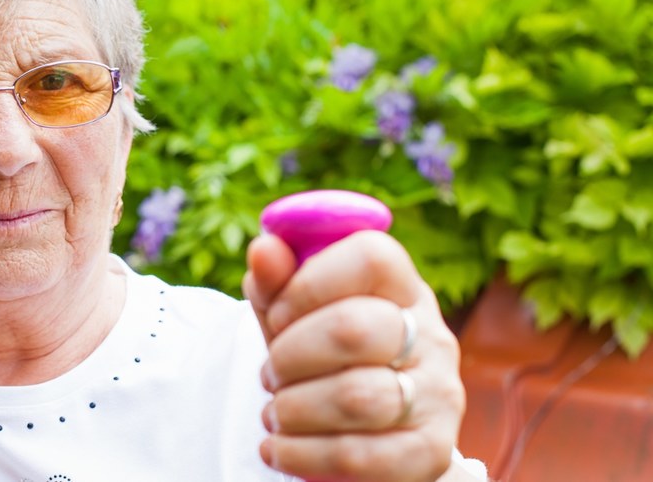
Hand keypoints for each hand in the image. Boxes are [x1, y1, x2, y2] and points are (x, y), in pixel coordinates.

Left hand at [243, 231, 466, 481]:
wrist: (361, 434)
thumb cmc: (318, 358)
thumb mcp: (292, 316)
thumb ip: (275, 282)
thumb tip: (263, 249)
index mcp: (401, 287)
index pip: (371, 258)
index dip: (308, 283)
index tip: (277, 314)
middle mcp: (432, 335)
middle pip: (355, 328)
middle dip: (289, 355)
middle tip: (269, 374)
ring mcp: (439, 393)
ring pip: (356, 396)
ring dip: (293, 408)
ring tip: (275, 412)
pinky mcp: (431, 451)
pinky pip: (359, 454)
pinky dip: (302, 453)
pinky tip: (278, 448)